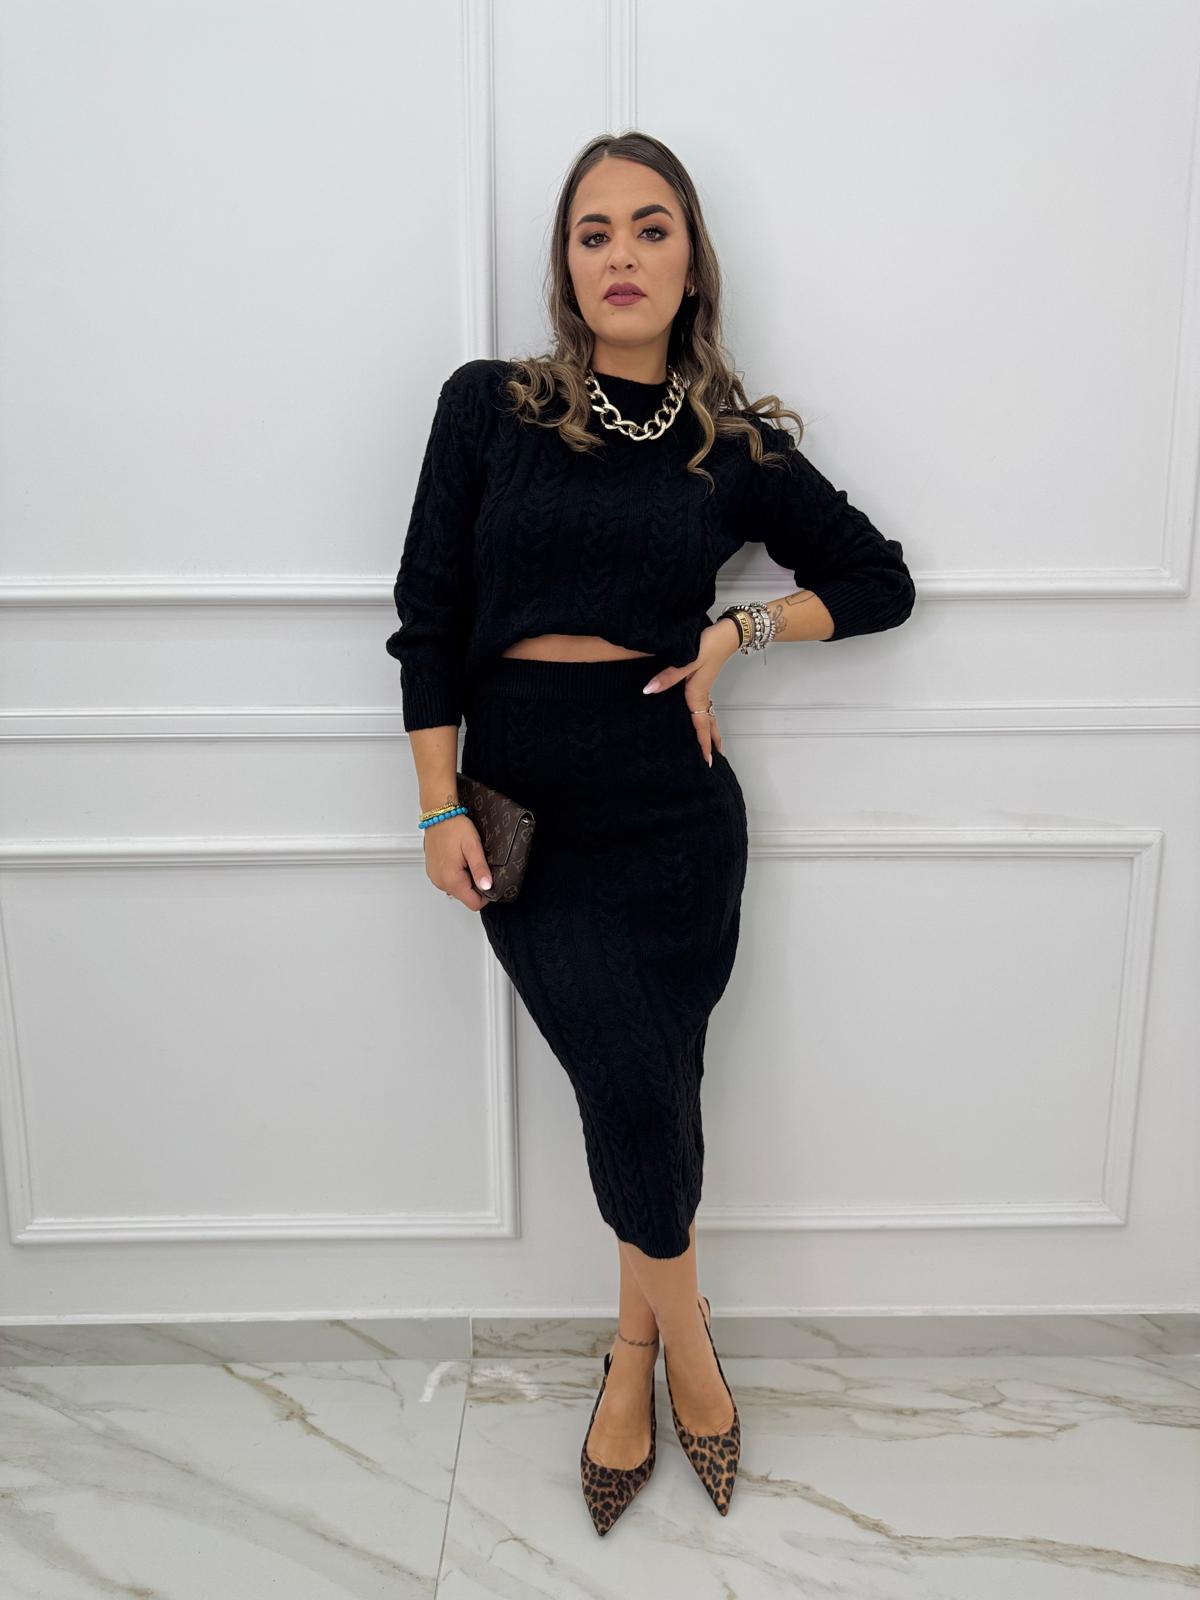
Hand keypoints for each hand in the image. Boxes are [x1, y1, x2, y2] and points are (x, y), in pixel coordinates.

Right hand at [423, 814, 492, 910]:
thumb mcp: (473, 847)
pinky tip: (458, 859)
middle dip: (475, 885)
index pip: (473, 903)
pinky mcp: (433, 872)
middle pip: (465, 897)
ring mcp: (435, 877)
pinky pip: (448, 881)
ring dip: (466, 879)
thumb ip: (480, 869)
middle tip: (477, 864)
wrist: (438, 815)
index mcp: (451, 879)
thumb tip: (487, 887)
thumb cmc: (454, 827)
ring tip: (467, 859)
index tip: (489, 880)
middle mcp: (440, 882)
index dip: (486, 896)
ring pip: (457, 889)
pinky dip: (456, 874)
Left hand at [641, 617, 740, 766]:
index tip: (706, 761)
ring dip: (711, 731)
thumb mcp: (686, 660)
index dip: (703, 743)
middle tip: (714, 760)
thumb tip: (649, 691)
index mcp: (697, 694)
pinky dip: (707, 717)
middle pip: (708, 724)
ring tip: (713, 744)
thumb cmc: (709, 645)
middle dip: (711, 742)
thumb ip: (668, 676)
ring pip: (708, 716)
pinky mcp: (703, 680)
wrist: (726, 633)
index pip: (701, 725)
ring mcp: (704, 688)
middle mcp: (702, 695)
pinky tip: (701, 716)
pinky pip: (705, 706)